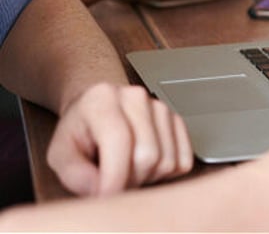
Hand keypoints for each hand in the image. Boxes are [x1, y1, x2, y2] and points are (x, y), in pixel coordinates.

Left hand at [46, 83, 192, 195]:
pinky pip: (183, 159)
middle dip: (130, 180)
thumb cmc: (80, 130)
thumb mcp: (60, 152)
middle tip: (112, 180)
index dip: (114, 177)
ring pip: (167, 160)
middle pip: (148, 155)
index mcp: (103, 100)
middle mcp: (136, 97)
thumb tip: (101, 190)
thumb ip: (74, 173)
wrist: (97, 107)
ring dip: (147, 177)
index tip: (106, 197)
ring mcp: (160, 107)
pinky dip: (165, 172)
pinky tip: (146, 165)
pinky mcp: (176, 120)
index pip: (119, 141)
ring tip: (127, 170)